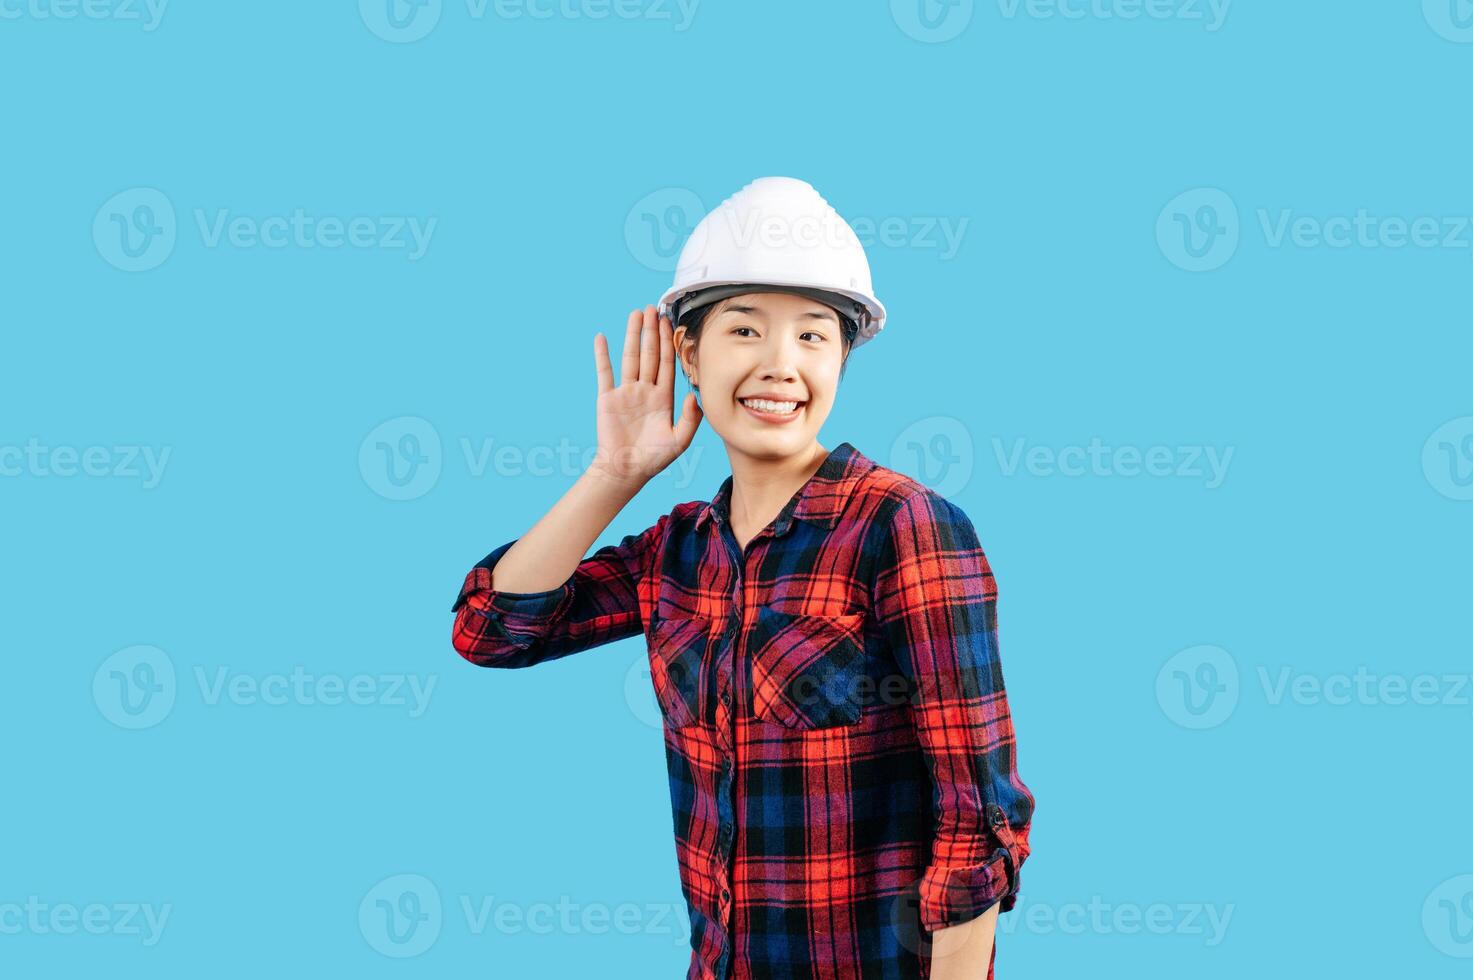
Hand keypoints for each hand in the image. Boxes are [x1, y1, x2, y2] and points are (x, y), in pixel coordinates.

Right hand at [590, 304, 702, 487]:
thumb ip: (690, 419)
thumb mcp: (680, 441)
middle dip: (652, 332)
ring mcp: (626, 393)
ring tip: (635, 314)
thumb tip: (693, 394)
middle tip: (653, 309)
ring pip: (630, 358)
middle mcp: (645, 391)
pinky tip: (602, 338)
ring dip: (632, 336)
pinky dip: (602, 355)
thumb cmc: (654, 459)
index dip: (669, 343)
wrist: (625, 471)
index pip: (668, 364)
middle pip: (650, 355)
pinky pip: (604, 373)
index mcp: (663, 398)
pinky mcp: (607, 398)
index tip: (670, 323)